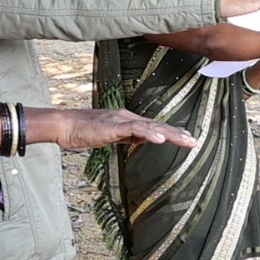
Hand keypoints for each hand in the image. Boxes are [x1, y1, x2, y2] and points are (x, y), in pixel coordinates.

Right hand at [52, 109, 198, 149]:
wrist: (65, 125)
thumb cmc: (84, 131)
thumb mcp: (111, 136)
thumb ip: (128, 136)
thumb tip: (143, 139)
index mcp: (128, 121)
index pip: (154, 126)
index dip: (171, 132)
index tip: (187, 138)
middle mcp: (127, 117)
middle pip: (157, 125)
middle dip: (177, 134)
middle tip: (194, 142)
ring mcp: (121, 120)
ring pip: (150, 126)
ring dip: (169, 134)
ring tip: (185, 140)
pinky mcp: (113, 126)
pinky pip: (134, 129)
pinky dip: (148, 133)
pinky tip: (160, 139)